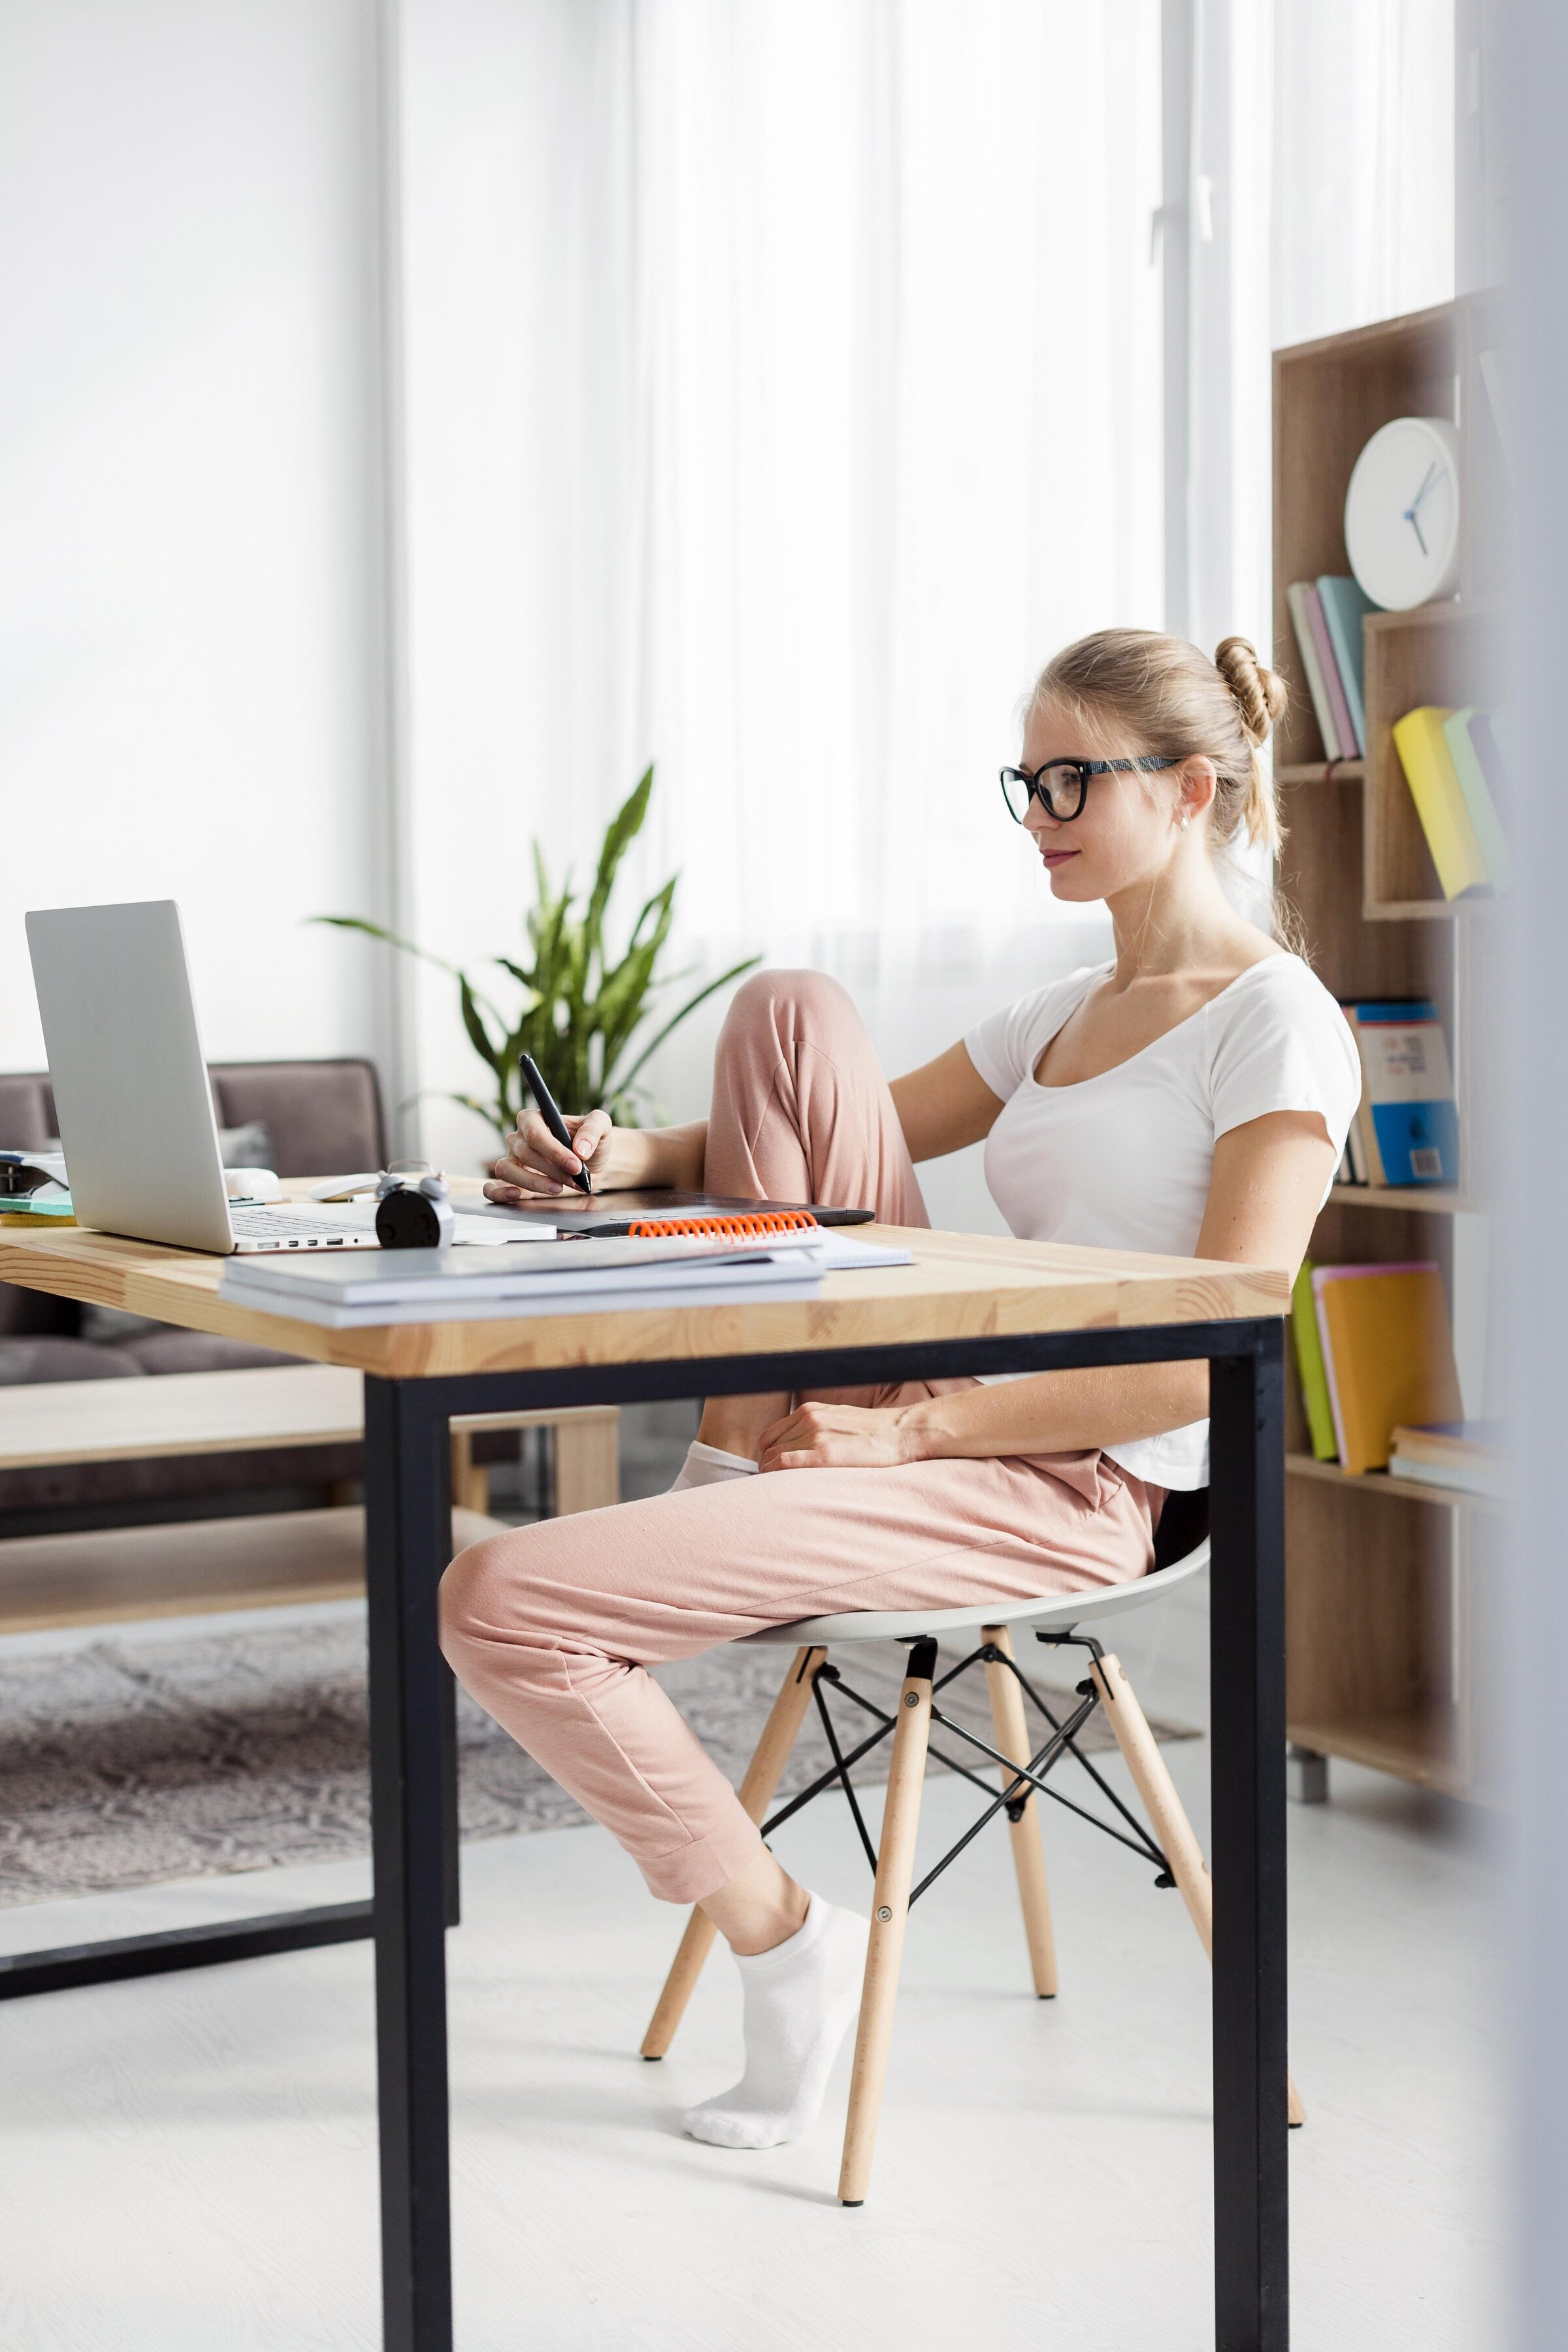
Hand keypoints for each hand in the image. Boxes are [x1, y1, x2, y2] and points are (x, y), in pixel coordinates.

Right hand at [486, 1106, 617, 1199]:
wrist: (592, 1164)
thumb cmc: (592, 1141)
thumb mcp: (601, 1126)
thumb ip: (593, 1130)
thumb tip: (580, 1148)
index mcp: (534, 1119)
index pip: (535, 1134)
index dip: (554, 1151)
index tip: (575, 1164)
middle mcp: (519, 1138)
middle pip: (526, 1154)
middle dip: (554, 1170)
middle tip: (576, 1179)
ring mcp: (513, 1160)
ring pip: (508, 1170)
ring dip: (534, 1183)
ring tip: (558, 1189)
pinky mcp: (513, 1181)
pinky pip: (494, 1187)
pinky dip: (500, 1193)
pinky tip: (516, 1195)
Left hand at [757, 1401, 920, 1472]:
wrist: (902, 1431)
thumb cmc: (875, 1430)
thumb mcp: (840, 1417)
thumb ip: (817, 1427)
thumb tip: (800, 1445)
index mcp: (811, 1410)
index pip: (770, 1436)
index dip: (766, 1455)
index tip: (771, 1470)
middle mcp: (809, 1419)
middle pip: (768, 1448)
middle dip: (766, 1467)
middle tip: (774, 1485)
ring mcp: (815, 1436)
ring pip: (773, 1458)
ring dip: (771, 1476)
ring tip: (779, 1490)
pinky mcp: (824, 1455)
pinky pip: (784, 1464)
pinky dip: (776, 1476)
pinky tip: (781, 1487)